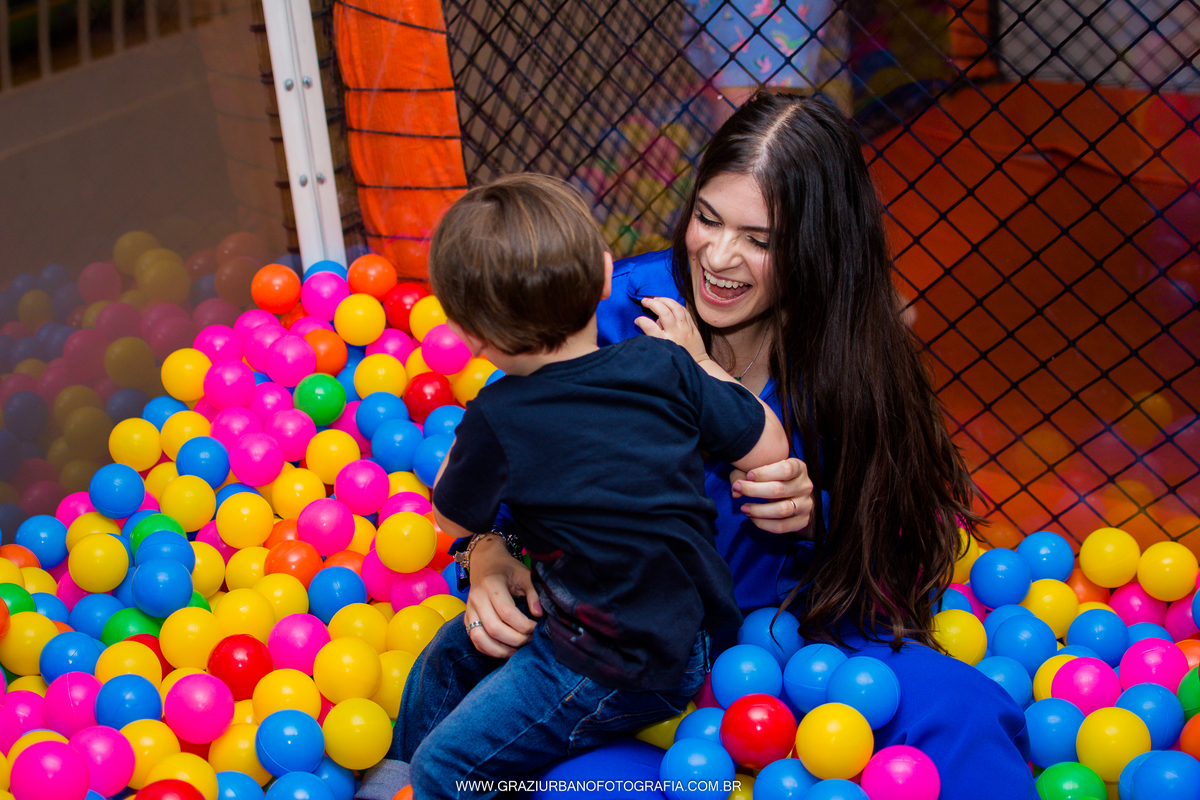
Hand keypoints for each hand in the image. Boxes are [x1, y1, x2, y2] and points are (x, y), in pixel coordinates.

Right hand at [462, 535, 542, 657]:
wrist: (484, 561)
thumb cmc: (507, 568)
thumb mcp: (524, 574)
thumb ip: (533, 593)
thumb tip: (539, 615)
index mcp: (492, 585)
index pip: (507, 613)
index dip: (524, 625)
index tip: (535, 627)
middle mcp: (477, 598)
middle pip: (494, 628)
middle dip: (515, 639)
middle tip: (529, 639)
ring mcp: (469, 610)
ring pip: (480, 638)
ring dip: (500, 649)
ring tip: (517, 650)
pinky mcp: (466, 618)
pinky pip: (475, 640)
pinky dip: (489, 649)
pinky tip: (504, 650)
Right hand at [634, 297, 707, 362]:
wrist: (697, 363)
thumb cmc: (676, 358)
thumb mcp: (661, 350)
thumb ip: (655, 336)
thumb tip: (651, 322)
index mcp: (665, 341)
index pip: (649, 326)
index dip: (641, 320)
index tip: (637, 320)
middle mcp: (675, 334)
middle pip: (664, 312)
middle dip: (652, 303)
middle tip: (645, 301)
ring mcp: (685, 329)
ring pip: (676, 307)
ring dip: (664, 300)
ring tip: (656, 299)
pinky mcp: (692, 326)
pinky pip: (684, 310)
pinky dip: (675, 304)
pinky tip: (668, 303)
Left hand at [731, 457, 813, 534]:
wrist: (794, 495)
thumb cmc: (773, 478)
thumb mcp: (762, 469)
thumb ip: (744, 474)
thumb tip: (735, 490)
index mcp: (799, 468)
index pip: (785, 469)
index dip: (764, 473)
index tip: (748, 476)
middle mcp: (805, 486)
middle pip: (779, 490)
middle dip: (754, 490)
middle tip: (738, 489)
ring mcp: (806, 504)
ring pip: (781, 510)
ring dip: (758, 510)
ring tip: (744, 508)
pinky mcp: (802, 521)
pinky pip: (781, 526)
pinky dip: (763, 524)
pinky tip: (752, 518)